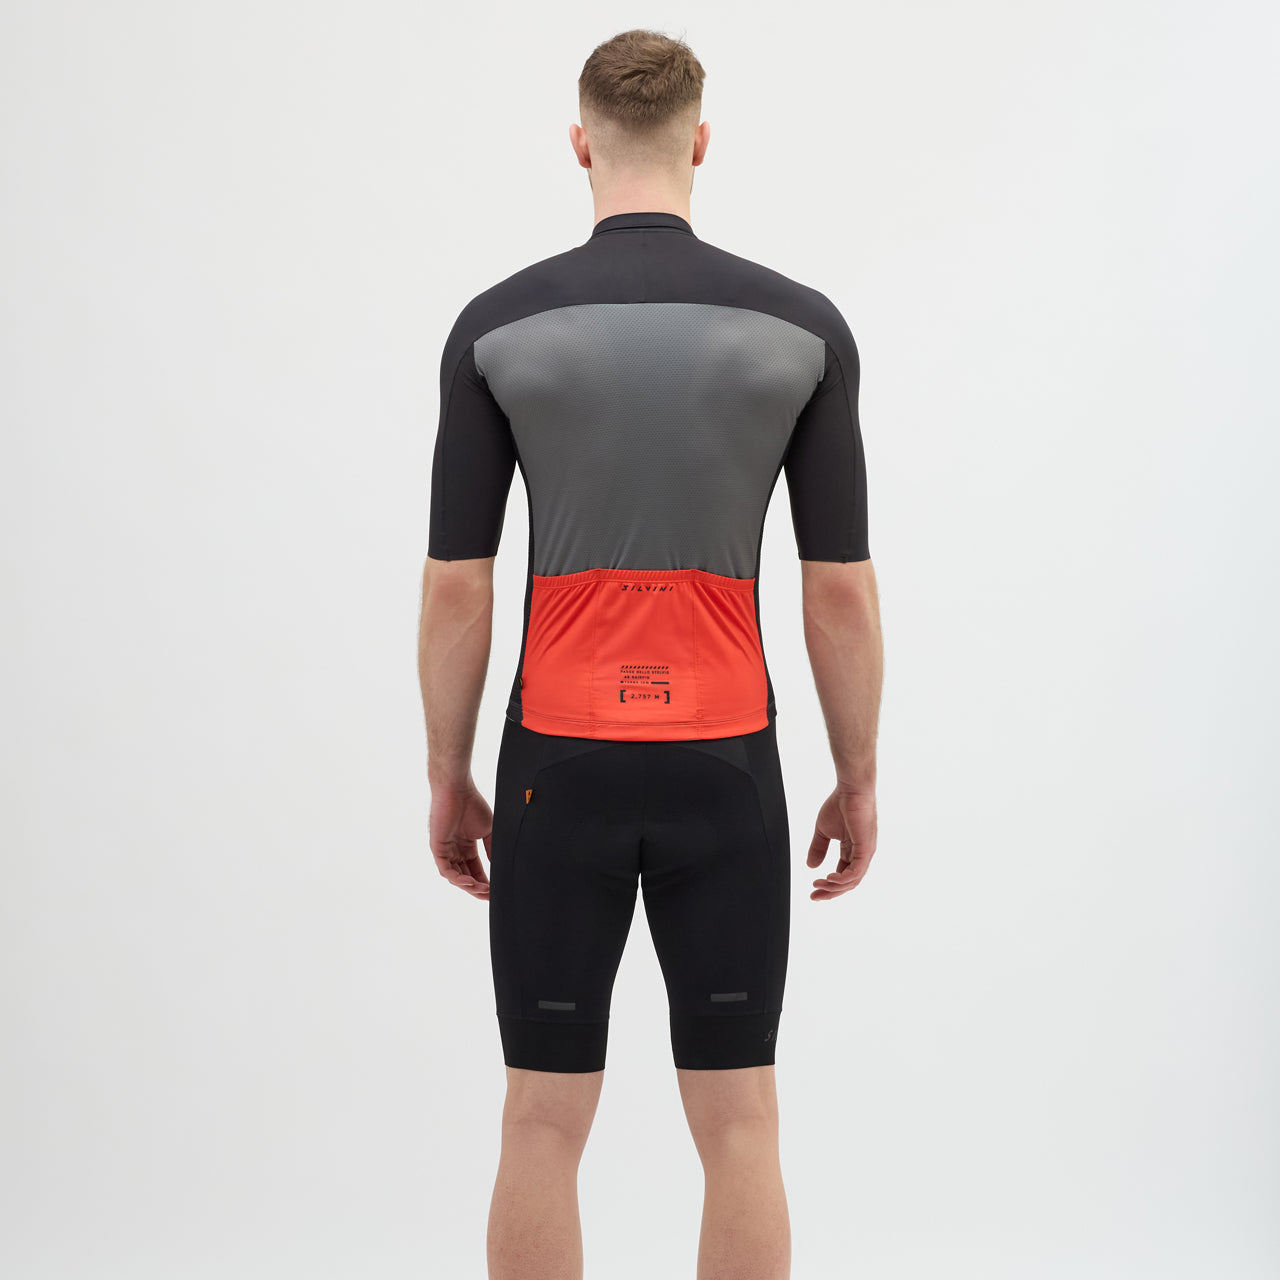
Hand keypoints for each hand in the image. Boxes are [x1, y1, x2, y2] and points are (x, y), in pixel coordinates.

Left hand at [428, 782, 492, 899]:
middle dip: (477, 889)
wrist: (458, 790)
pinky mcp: (437, 848)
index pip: (476, 870)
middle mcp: (455, 851)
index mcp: (466, 847)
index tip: (496, 891)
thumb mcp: (488, 831)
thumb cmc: (472, 804)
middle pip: (465, 877)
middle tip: (490, 896)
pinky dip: (456, 878)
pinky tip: (469, 882)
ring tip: (482, 891)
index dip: (485, 882)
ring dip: (469, 886)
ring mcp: (445, 851)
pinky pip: (445, 869)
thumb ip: (492, 849)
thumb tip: (499, 866)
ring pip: (455, 877)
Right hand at [807, 786, 876, 899]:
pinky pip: (856, 871)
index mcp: (852, 851)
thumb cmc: (839, 805)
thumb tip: (811, 866)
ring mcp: (865, 853)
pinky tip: (829, 879)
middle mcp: (860, 855)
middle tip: (814, 896)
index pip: (842, 876)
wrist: (850, 790)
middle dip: (830, 892)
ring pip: (852, 880)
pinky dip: (843, 879)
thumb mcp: (823, 831)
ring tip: (818, 885)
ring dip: (834, 887)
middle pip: (847, 883)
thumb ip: (818, 848)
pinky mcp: (866, 849)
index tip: (813, 890)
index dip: (828, 886)